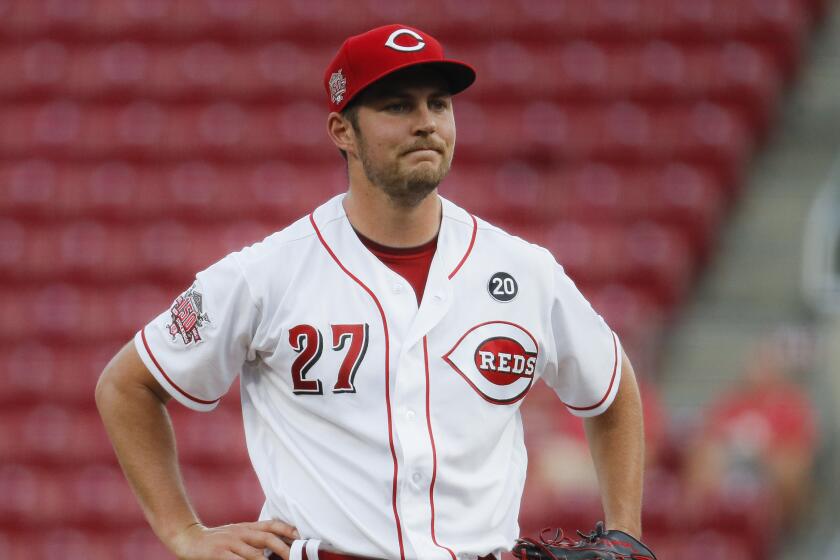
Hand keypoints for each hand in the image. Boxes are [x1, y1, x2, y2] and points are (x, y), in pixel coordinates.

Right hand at [169, 520, 299, 559]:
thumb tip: (276, 546)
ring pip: (254, 553)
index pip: (272, 525)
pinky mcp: (219, 553)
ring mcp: (230, 543)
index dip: (288, 530)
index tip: (301, 537)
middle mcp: (241, 533)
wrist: (189, 537)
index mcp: (247, 527)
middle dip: (284, 548)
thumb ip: (254, 538)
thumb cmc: (216, 539)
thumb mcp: (237, 533)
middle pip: (267, 538)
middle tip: (295, 558)